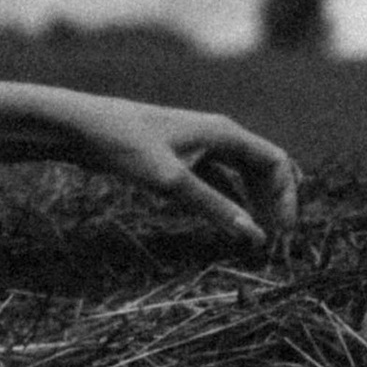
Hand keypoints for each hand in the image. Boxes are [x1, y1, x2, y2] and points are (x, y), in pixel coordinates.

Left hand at [64, 99, 296, 251]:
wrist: (80, 126)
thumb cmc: (124, 145)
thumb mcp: (171, 181)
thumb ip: (214, 207)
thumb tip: (253, 236)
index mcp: (224, 133)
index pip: (276, 162)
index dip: (287, 197)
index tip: (284, 232)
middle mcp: (216, 135)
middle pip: (261, 169)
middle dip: (273, 202)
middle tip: (276, 240)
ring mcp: (197, 145)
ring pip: (239, 175)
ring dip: (251, 203)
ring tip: (256, 237)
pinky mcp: (177, 157)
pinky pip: (215, 180)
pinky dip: (226, 200)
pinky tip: (228, 223)